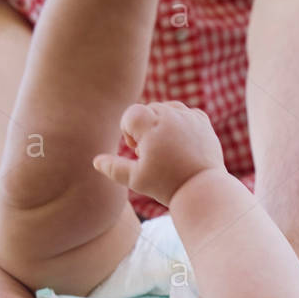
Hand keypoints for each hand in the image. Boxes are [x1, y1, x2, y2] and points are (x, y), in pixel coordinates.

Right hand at [92, 100, 225, 207]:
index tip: (136, 150)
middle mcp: (170, 115)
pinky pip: (185, 113)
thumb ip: (114, 168)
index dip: (128, 132)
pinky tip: (180, 143)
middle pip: (148, 110)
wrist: (202, 189)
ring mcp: (188, 116)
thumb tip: (96, 161)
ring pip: (166, 109)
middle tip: (150, 153)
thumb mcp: (136, 180)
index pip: (131, 114)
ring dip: (161, 123)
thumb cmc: (166, 185)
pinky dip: (180, 123)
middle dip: (144, 128)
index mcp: (151, 125)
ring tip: (164, 147)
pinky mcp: (202, 121)